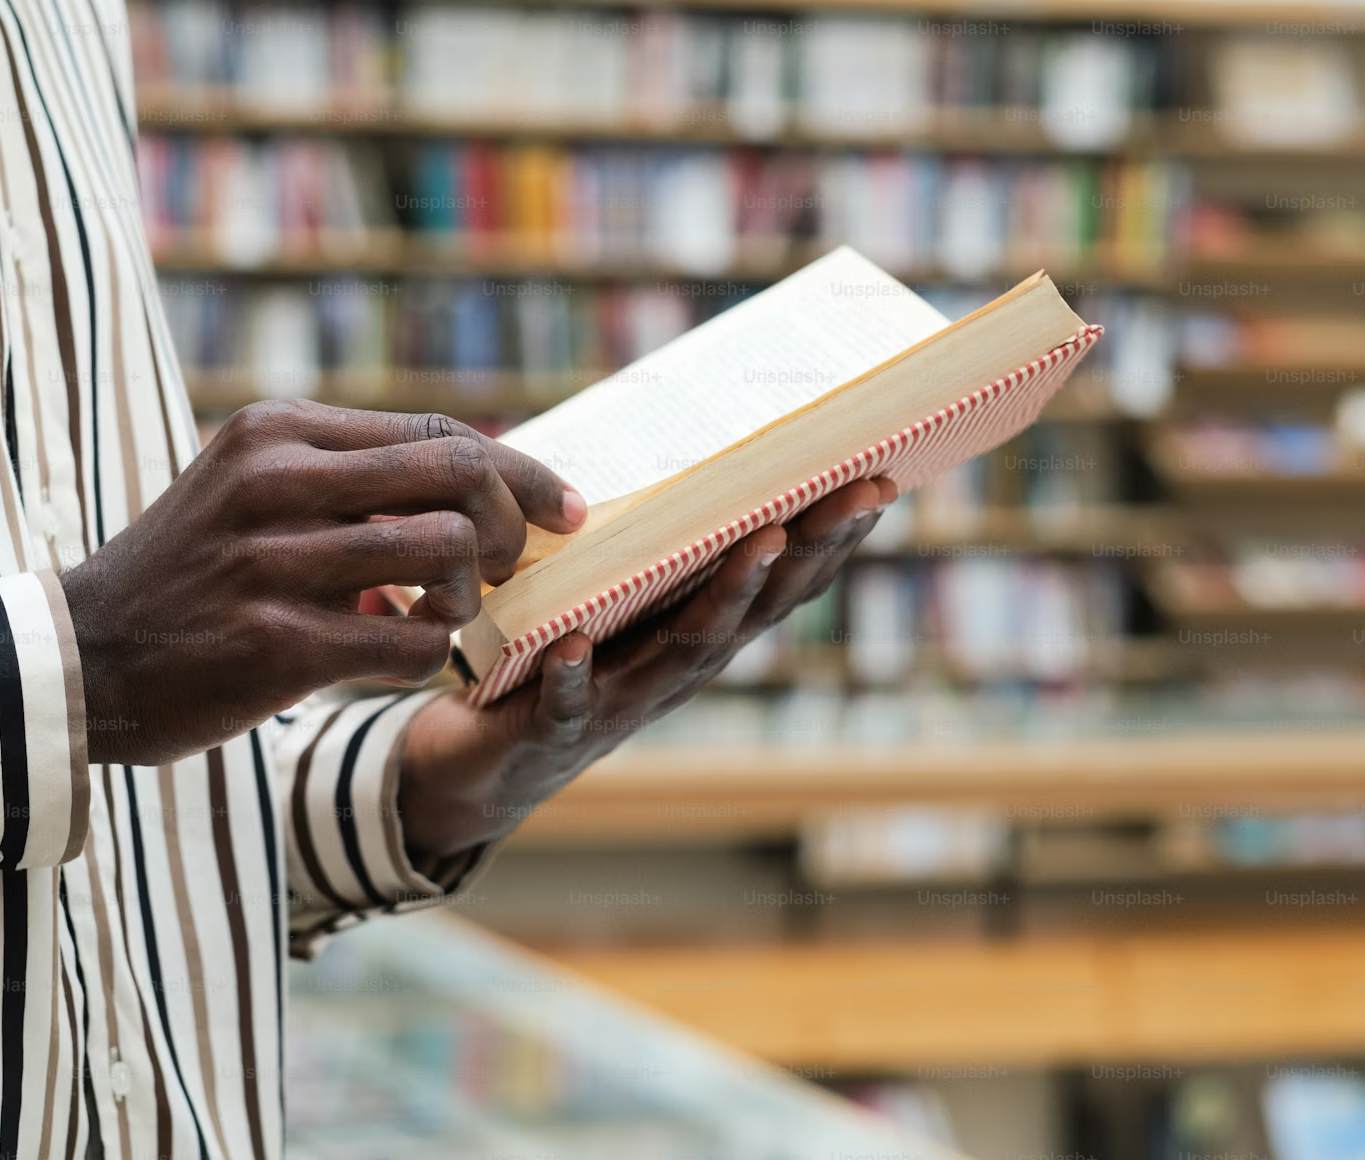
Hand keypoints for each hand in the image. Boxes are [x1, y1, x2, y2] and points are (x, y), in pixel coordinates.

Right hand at [61, 401, 585, 765]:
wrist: (82, 658)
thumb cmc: (191, 573)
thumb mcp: (253, 488)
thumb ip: (351, 475)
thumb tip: (483, 479)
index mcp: (279, 431)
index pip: (439, 431)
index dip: (521, 471)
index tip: (565, 509)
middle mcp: (277, 480)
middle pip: (458, 476)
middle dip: (510, 525)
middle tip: (509, 566)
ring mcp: (274, 561)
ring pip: (445, 555)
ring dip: (466, 598)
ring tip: (438, 617)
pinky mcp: (275, 643)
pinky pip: (410, 644)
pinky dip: (427, 656)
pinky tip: (397, 656)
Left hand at [396, 478, 892, 860]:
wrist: (485, 767)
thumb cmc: (556, 667)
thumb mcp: (613, 604)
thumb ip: (649, 550)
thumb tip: (684, 458)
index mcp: (692, 635)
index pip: (777, 588)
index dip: (830, 541)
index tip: (879, 480)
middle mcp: (672, 672)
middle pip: (752, 610)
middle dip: (807, 551)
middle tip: (856, 494)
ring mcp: (618, 704)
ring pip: (684, 651)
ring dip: (728, 595)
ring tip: (763, 541)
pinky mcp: (550, 730)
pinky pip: (564, 703)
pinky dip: (571, 676)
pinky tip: (571, 645)